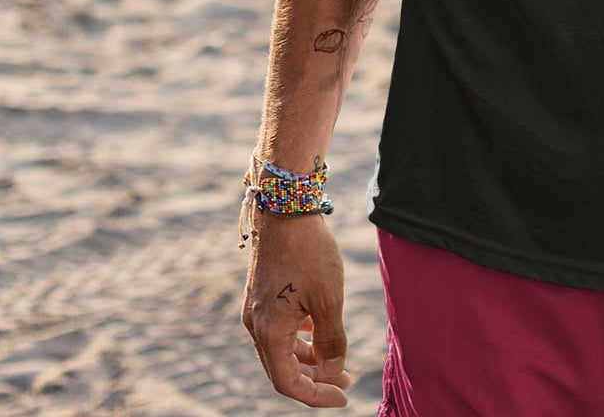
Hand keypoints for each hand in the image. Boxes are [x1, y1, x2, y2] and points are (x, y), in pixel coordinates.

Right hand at [240, 212, 353, 406]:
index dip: (316, 396)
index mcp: (269, 332)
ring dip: (308, 358)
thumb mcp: (329, 298)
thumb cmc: (309, 252)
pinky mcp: (261, 294)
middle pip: (283, 368)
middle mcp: (256, 325)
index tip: (344, 396)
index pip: (289, 383)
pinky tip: (319, 330)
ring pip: (280, 348)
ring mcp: (256, 309)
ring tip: (337, 359)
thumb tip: (333, 374)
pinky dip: (300, 337)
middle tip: (346, 380)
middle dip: (315, 379)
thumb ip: (331, 341)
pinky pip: (279, 329)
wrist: (285, 207)